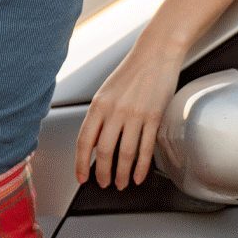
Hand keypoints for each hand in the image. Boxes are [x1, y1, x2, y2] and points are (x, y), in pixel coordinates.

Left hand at [74, 40, 184, 188]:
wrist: (156, 53)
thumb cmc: (132, 71)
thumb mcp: (107, 92)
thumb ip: (101, 115)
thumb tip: (95, 142)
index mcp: (98, 105)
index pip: (84, 141)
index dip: (81, 163)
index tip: (82, 177)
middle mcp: (114, 111)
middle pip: (104, 151)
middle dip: (102, 173)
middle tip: (103, 184)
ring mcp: (135, 114)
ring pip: (125, 153)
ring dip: (122, 174)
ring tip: (121, 184)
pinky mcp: (154, 117)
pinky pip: (146, 148)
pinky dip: (141, 166)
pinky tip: (138, 176)